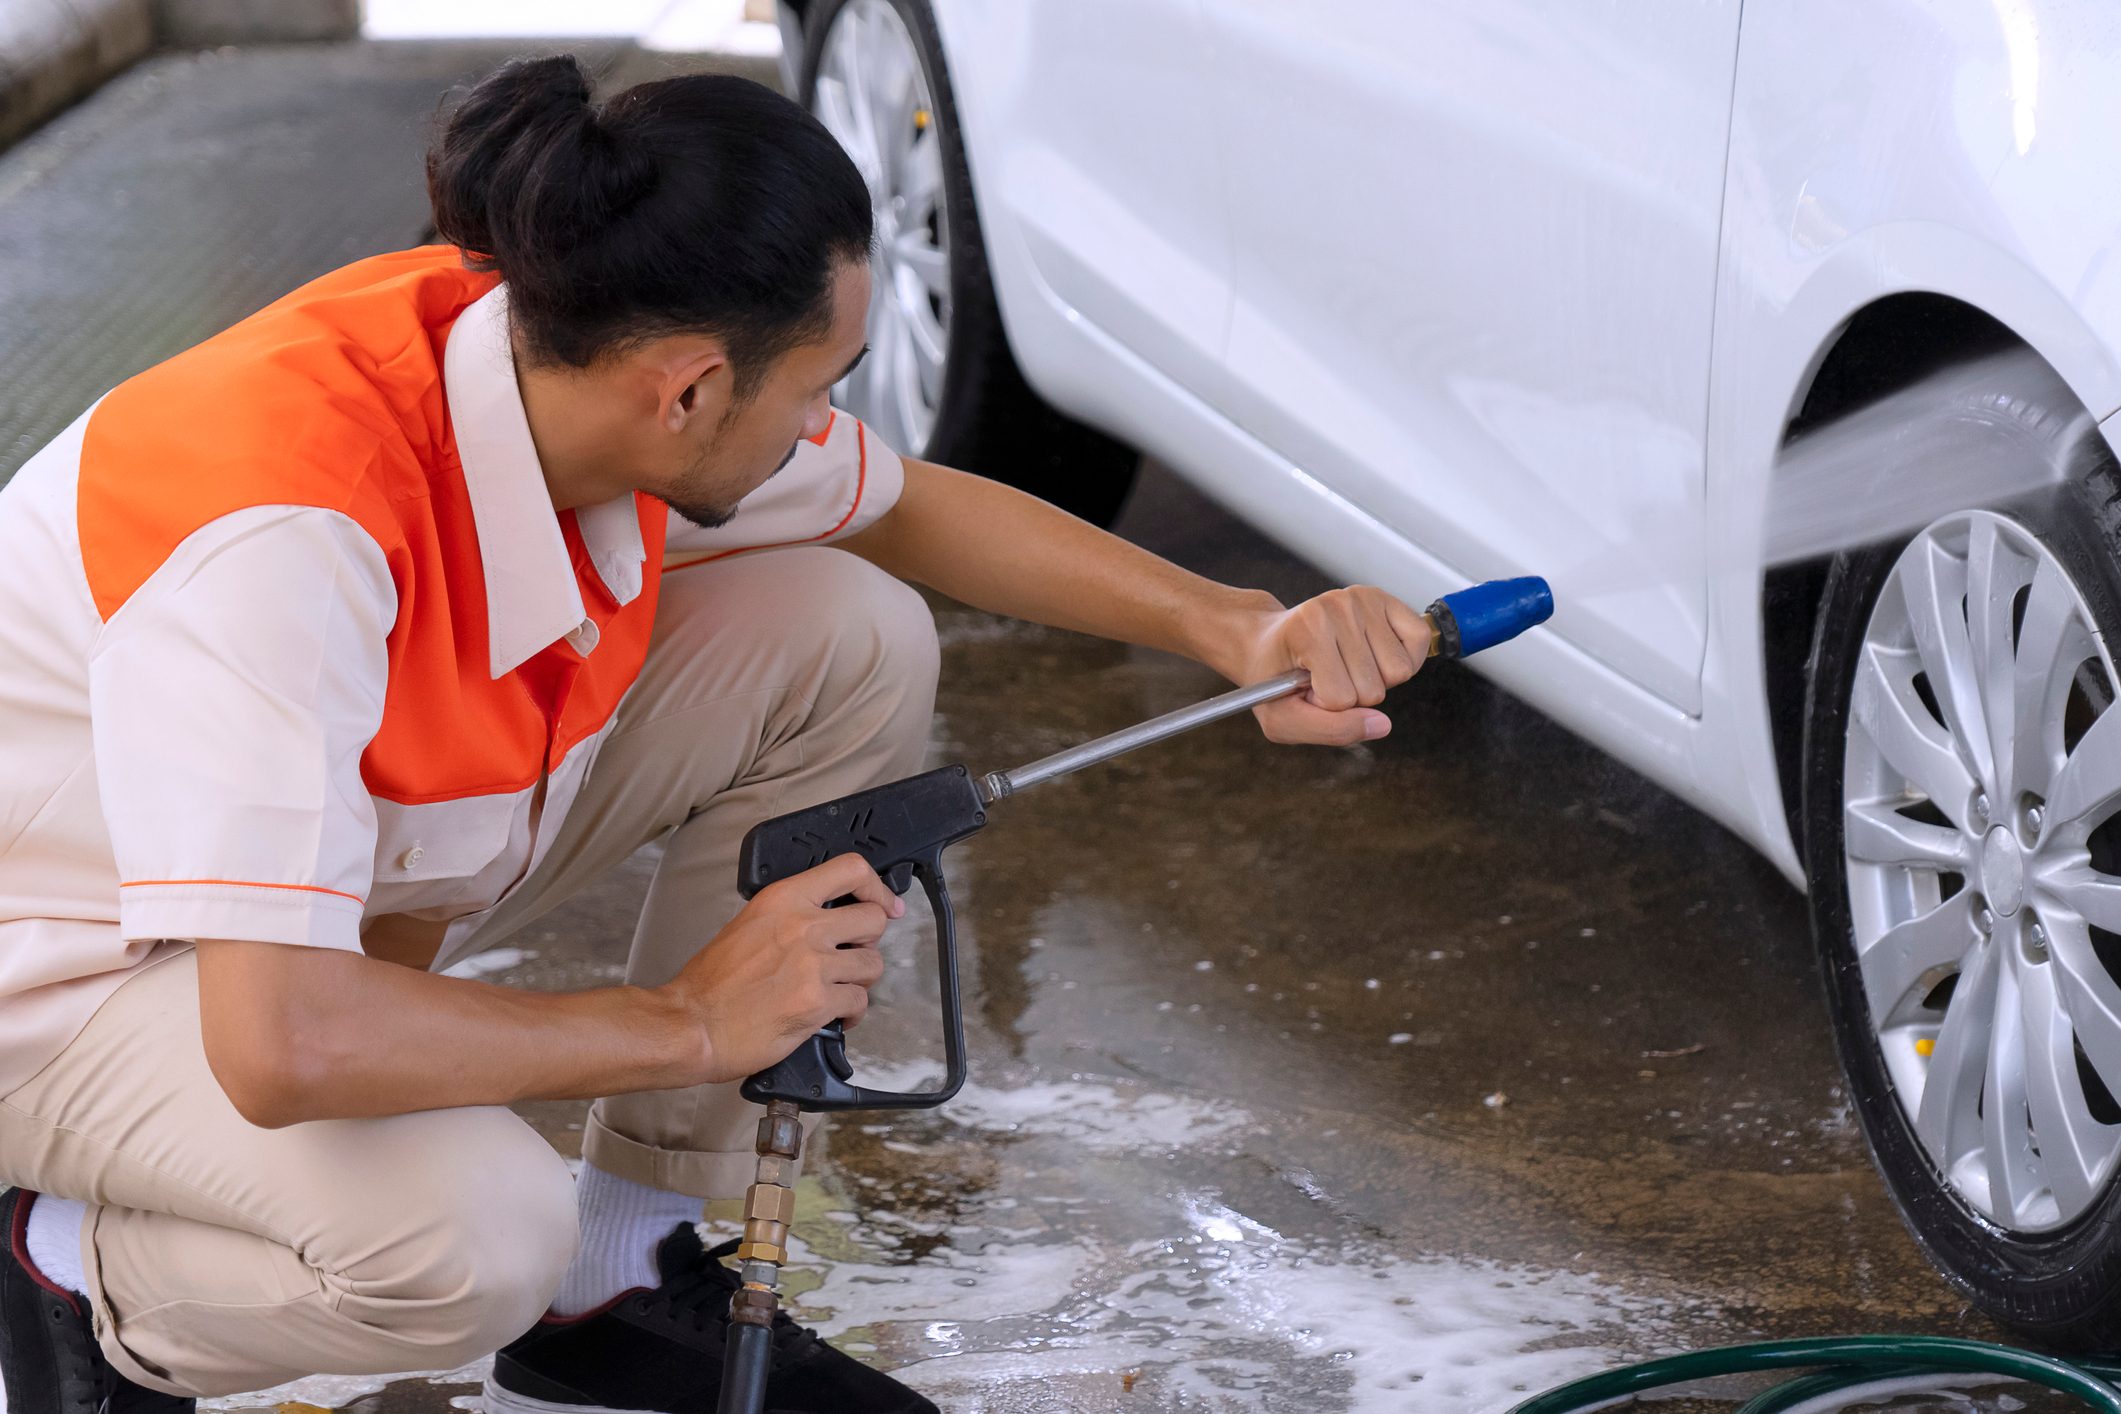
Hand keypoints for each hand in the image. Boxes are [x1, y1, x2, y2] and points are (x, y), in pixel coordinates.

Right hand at [659, 853, 905, 1083]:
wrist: (692, 1024)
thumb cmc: (710, 983)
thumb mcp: (747, 925)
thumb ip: (789, 917)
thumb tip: (827, 921)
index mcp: (783, 900)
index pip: (850, 870)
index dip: (877, 888)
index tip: (885, 904)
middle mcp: (803, 926)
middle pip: (873, 920)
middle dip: (870, 940)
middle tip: (855, 953)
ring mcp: (813, 965)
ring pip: (873, 964)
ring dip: (861, 980)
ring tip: (841, 989)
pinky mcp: (818, 1003)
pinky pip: (859, 1002)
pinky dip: (852, 1013)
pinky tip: (836, 1016)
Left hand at [1224, 586, 1431, 744]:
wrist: (1265, 643)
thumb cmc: (1273, 680)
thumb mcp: (1283, 720)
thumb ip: (1330, 730)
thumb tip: (1381, 725)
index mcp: (1306, 631)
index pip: (1342, 699)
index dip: (1326, 706)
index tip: (1305, 688)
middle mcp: (1336, 607)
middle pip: (1375, 689)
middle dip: (1352, 695)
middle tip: (1325, 676)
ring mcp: (1361, 599)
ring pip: (1399, 671)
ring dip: (1376, 678)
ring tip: (1343, 664)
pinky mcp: (1382, 598)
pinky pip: (1418, 641)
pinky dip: (1404, 659)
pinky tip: (1374, 655)